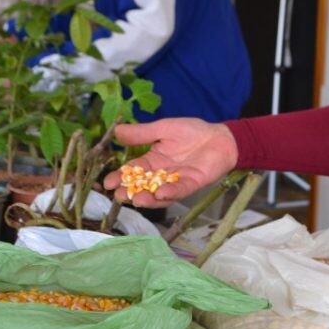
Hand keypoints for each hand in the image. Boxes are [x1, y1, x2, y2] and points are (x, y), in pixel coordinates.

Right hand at [105, 118, 238, 207]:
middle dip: (131, 193)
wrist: (221, 136)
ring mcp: (177, 181)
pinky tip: (161, 193)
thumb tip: (116, 131)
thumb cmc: (192, 132)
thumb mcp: (163, 128)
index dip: (120, 177)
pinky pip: (180, 190)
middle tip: (119, 196)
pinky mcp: (193, 183)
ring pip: (160, 194)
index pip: (133, 171)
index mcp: (153, 161)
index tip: (107, 183)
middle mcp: (162, 174)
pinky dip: (171, 193)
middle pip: (143, 187)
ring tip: (137, 199)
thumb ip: (142, 133)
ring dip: (149, 198)